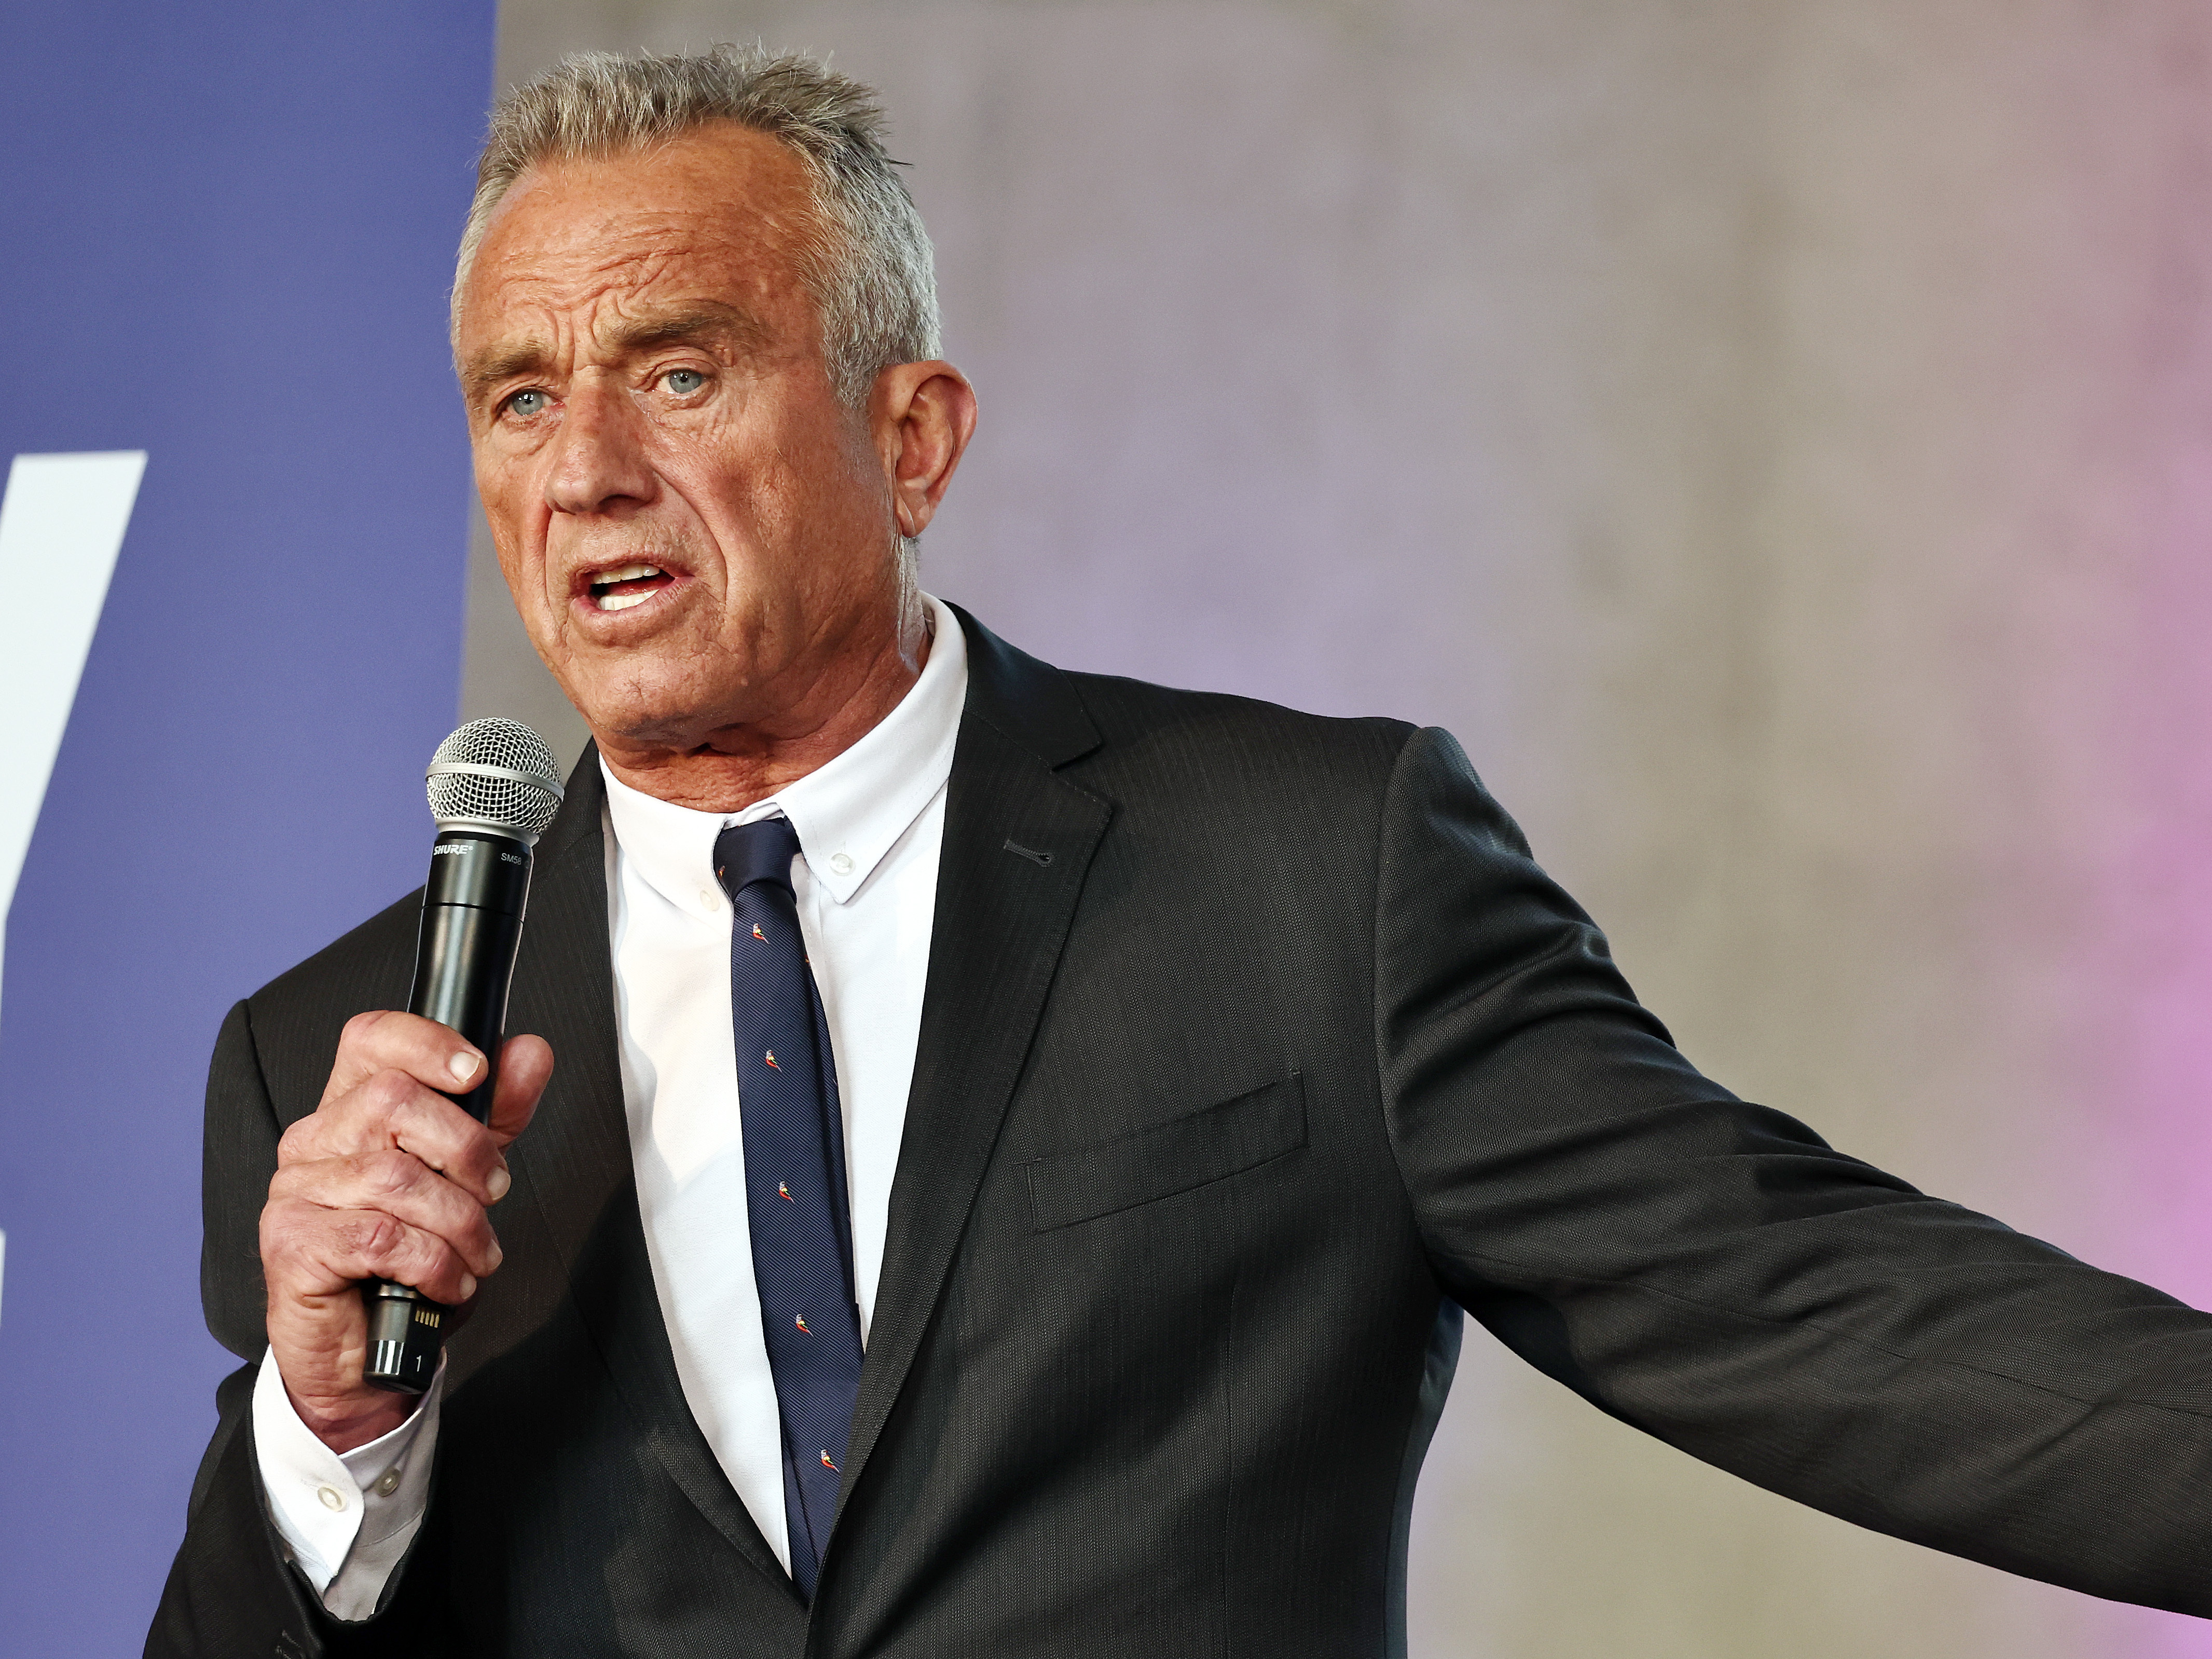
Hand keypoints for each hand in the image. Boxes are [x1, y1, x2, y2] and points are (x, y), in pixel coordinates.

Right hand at [259, 1010, 552, 1450]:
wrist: (367, 1353)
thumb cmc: (408, 1259)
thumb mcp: (466, 1175)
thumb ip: (496, 1112)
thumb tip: (529, 1052)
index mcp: (350, 1110)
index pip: (372, 1039)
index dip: (426, 1043)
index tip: (476, 1071)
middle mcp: (313, 1141)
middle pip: (394, 1102)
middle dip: (466, 1149)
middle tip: (492, 1190)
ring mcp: (295, 1192)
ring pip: (395, 1178)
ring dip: (459, 1221)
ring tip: (476, 1252)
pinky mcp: (292, 1245)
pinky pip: (380, 1237)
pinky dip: (433, 1261)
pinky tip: (445, 1278)